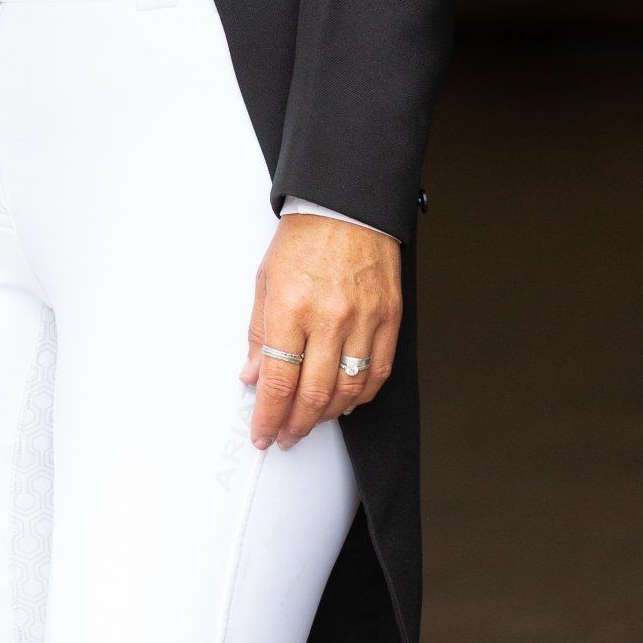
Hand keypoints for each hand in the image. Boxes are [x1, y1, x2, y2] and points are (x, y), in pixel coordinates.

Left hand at [241, 213, 400, 449]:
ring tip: (311, 421)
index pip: (278, 381)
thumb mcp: (265, 281)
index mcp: (291, 307)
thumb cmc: (303, 238)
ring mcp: (364, 320)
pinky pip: (378, 372)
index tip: (264, 434)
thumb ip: (259, 334)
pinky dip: (361, 395)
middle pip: (313, 394)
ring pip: (349, 391)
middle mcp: (329, 318)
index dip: (269, 417)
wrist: (345, 205)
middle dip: (296, 425)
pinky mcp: (389, 318)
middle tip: (285, 436)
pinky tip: (346, 401)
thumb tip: (253, 376)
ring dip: (327, 415)